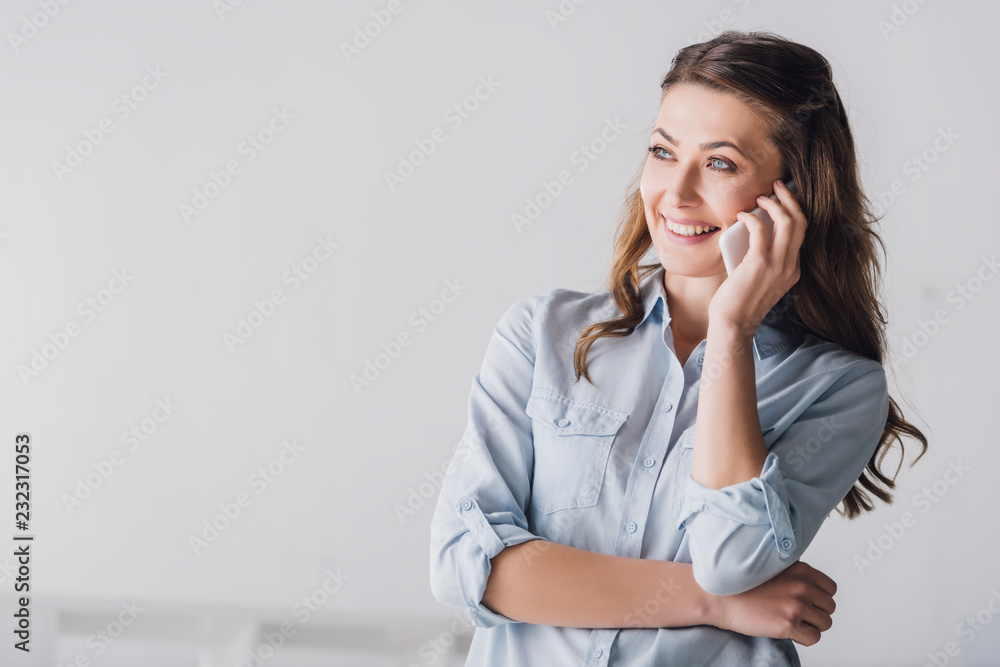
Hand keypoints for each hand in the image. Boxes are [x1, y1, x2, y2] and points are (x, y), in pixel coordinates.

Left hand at [708, 179, 806, 335]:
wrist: (733, 324)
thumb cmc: (738, 302)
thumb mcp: (758, 279)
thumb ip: (761, 258)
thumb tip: (751, 231)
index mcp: (793, 270)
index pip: (801, 234)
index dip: (794, 211)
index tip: (784, 198)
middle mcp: (790, 267)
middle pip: (801, 223)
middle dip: (791, 199)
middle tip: (778, 186)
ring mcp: (778, 266)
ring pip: (788, 222)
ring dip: (775, 204)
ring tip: (762, 196)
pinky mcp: (759, 264)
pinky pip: (761, 230)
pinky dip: (752, 217)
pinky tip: (742, 215)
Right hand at [710, 561, 836, 646]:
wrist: (719, 596)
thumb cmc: (742, 584)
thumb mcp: (774, 568)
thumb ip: (795, 575)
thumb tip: (811, 588)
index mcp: (801, 570)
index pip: (831, 589)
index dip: (819, 598)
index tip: (806, 601)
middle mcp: (802, 586)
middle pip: (829, 607)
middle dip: (815, 613)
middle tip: (796, 613)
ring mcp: (797, 605)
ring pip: (825, 623)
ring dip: (810, 626)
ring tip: (791, 621)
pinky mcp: (788, 624)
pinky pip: (814, 638)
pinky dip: (804, 638)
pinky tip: (788, 630)